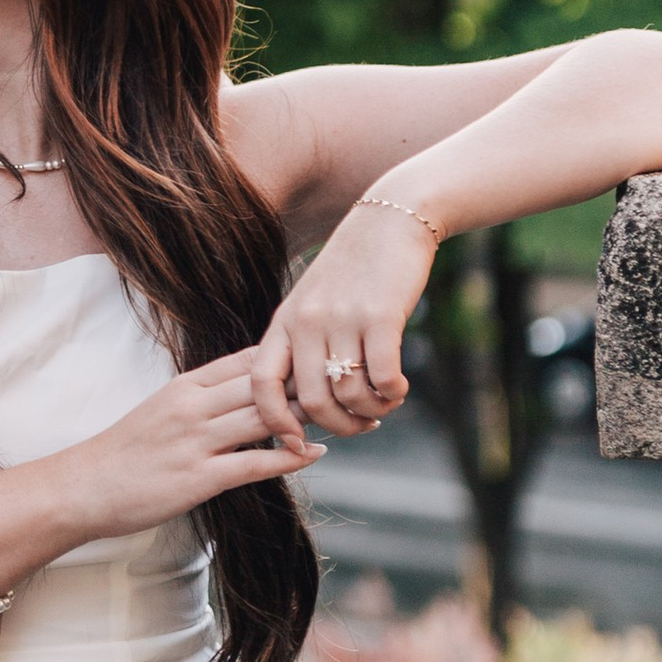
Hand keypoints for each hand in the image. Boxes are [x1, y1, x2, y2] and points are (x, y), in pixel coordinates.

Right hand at [65, 351, 324, 538]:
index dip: (290, 358)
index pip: (248, 360)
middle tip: (350, 383)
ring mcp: (196, 441)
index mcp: (185, 385)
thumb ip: (202, 398)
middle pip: (264, 385)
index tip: (325, 359)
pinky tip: (315, 453)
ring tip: (348, 417)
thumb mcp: (162, 409)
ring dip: (309, 418)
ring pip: (265, 418)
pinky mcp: (199, 478)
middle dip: (310, 384)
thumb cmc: (124, 452)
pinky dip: (289, 457)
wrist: (83, 487)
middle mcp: (193, 407)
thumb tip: (244, 392)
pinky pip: (254, 463)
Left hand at [250, 201, 434, 443]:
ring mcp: (342, 318)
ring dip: (371, 411)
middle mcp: (307, 321)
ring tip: (385, 403)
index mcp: (284, 322)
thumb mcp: (313, 302)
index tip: (297, 443)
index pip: (262, 385)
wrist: (390, 219)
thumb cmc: (353, 270)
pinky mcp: (381, 315)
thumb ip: (304, 346)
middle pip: (311, 402)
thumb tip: (308, 406)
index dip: (276, 423)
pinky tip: (399, 387)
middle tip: (362, 426)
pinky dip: (392, 394)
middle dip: (339, 427)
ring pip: (349, 394)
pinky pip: (382, 378)